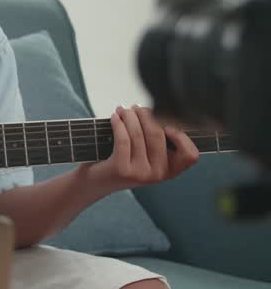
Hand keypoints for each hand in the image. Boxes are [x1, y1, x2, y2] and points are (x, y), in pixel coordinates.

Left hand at [82, 104, 199, 193]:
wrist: (98, 182)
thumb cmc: (123, 161)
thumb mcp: (147, 154)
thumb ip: (157, 140)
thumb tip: (159, 111)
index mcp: (170, 171)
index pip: (190, 155)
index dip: (181, 136)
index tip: (165, 122)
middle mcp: (159, 174)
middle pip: (158, 136)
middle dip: (147, 115)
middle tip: (137, 107)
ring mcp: (141, 174)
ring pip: (139, 134)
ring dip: (130, 116)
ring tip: (124, 110)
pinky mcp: (122, 170)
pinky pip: (123, 139)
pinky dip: (119, 124)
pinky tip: (115, 117)